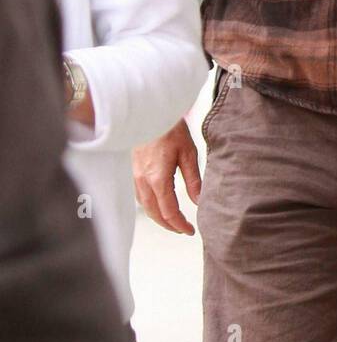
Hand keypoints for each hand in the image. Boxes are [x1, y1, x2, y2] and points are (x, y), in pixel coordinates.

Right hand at [132, 118, 201, 235]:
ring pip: (145, 206)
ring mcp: (135, 176)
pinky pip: (140, 196)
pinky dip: (150, 206)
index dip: (180, 225)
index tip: (191, 230)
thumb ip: (194, 180)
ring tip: (174, 221)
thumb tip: (199, 202)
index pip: (169, 211)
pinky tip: (159, 204)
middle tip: (184, 230)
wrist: (149, 111)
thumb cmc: (170, 128)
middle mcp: (142, 180)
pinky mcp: (132, 170)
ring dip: (159, 217)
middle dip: (169, 225)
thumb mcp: (188, 153)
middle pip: (155, 213)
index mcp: (157, 178)